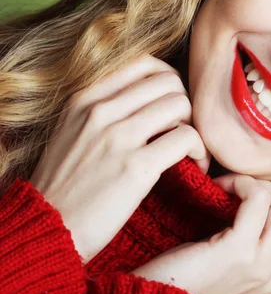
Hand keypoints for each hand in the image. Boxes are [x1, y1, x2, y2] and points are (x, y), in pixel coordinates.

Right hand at [29, 54, 210, 264]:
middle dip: (186, 104)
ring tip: (191, 150)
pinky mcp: (135, 167)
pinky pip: (187, 138)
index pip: (144, 63)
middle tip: (184, 130)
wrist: (47, 229)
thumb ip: (106, 109)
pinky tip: (195, 166)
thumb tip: (153, 98)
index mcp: (84, 99)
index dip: (170, 81)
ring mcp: (117, 137)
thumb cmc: (66, 185)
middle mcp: (100, 111)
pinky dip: (200, 151)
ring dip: (197, 127)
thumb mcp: (74, 131)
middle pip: (169, 81)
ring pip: (182, 104)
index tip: (173, 106)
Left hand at [131, 173, 270, 293]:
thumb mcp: (233, 271)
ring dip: (262, 183)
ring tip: (235, 185)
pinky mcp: (238, 252)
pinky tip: (222, 186)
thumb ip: (258, 249)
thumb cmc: (184, 281)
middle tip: (250, 185)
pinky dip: (243, 182)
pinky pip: (259, 200)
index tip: (270, 197)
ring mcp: (261, 266)